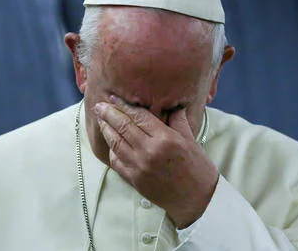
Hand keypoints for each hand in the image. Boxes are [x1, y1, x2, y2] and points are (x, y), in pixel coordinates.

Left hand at [94, 96, 218, 227]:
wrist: (197, 200)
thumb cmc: (197, 168)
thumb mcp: (190, 140)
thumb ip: (178, 120)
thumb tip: (172, 104)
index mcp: (165, 138)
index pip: (139, 116)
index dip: (124, 105)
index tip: (114, 97)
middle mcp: (149, 151)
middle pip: (123, 126)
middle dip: (109, 114)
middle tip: (99, 105)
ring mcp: (140, 167)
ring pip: (116, 143)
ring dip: (106, 129)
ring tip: (101, 120)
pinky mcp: (135, 180)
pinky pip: (116, 161)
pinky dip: (111, 150)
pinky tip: (110, 142)